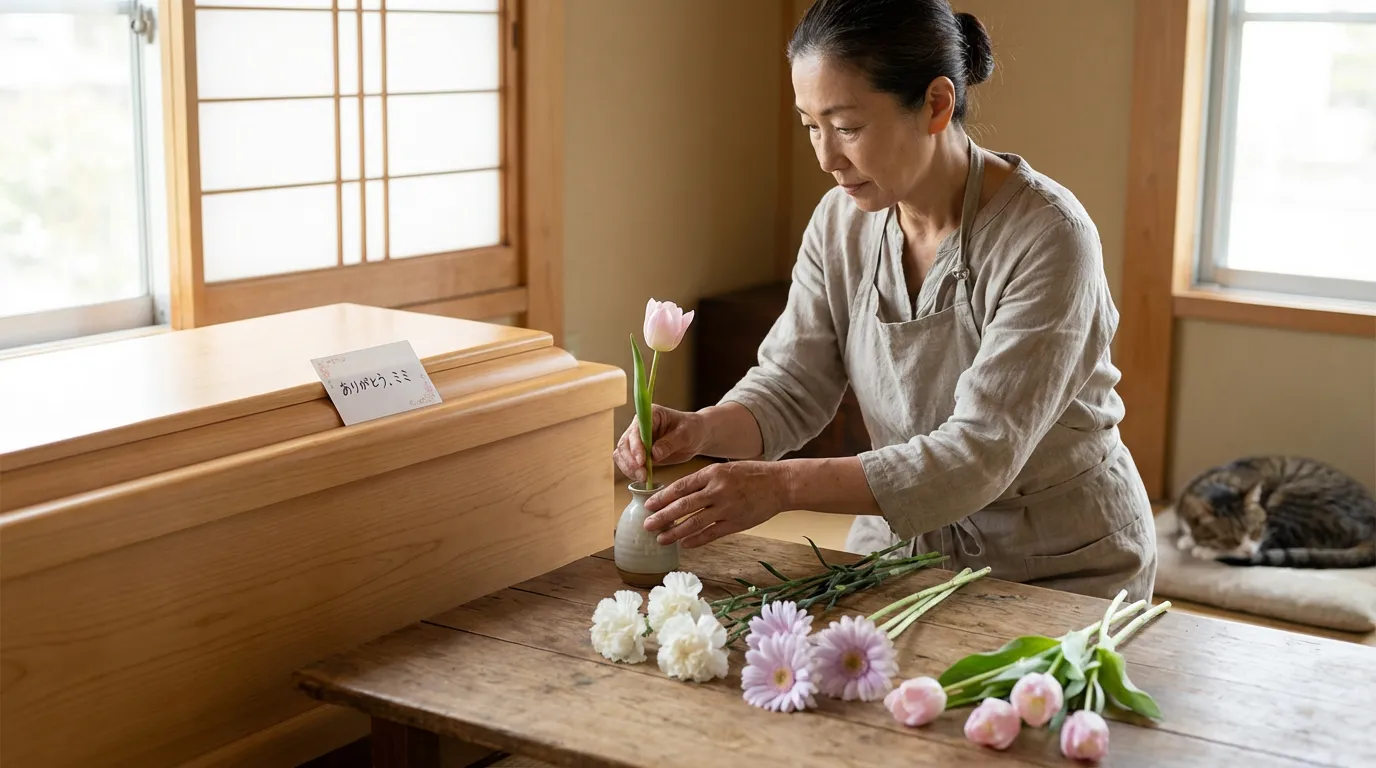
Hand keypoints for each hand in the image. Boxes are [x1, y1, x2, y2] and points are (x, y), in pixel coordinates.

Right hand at [613, 405, 703, 483]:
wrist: (695, 437)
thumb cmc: (692, 429)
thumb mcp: (686, 434)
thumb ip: (670, 443)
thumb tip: (654, 454)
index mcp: (651, 414)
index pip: (636, 430)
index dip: (636, 445)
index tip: (642, 460)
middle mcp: (639, 425)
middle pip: (625, 443)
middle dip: (630, 460)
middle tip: (642, 474)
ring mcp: (637, 439)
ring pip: (622, 454)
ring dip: (629, 467)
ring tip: (643, 478)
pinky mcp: (638, 452)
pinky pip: (627, 462)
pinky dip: (631, 471)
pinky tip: (642, 478)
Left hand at [642, 461, 790, 548]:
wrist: (779, 484)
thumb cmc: (750, 475)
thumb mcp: (724, 469)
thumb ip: (703, 481)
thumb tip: (678, 495)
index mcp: (711, 473)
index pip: (680, 487)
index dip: (662, 498)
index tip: (648, 506)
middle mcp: (717, 490)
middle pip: (683, 506)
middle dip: (662, 517)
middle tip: (647, 526)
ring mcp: (727, 508)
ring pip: (694, 522)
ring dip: (675, 532)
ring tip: (661, 539)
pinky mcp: (736, 523)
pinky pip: (711, 533)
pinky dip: (696, 540)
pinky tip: (684, 544)